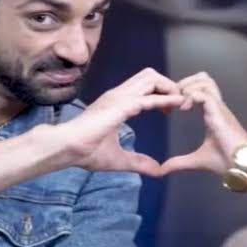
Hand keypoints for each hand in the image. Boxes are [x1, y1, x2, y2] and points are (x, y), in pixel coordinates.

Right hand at [58, 68, 184, 175]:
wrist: (67, 148)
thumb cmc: (86, 151)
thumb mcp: (119, 159)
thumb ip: (139, 162)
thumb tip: (157, 170)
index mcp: (118, 102)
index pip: (145, 86)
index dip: (162, 93)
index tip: (172, 109)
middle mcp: (119, 94)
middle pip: (151, 75)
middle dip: (168, 85)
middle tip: (179, 104)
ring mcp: (119, 97)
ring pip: (151, 78)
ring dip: (169, 88)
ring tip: (180, 103)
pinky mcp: (120, 106)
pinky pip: (148, 98)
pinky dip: (165, 99)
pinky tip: (178, 104)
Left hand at [160, 72, 246, 174]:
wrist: (243, 167)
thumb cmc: (227, 161)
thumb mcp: (197, 161)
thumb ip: (180, 162)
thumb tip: (163, 169)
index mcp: (212, 113)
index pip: (199, 88)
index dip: (183, 91)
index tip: (170, 107)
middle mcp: (216, 106)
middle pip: (203, 77)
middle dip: (185, 83)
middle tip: (174, 100)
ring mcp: (219, 108)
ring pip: (205, 80)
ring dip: (188, 87)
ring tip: (179, 104)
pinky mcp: (219, 113)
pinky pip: (205, 94)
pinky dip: (191, 96)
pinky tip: (184, 109)